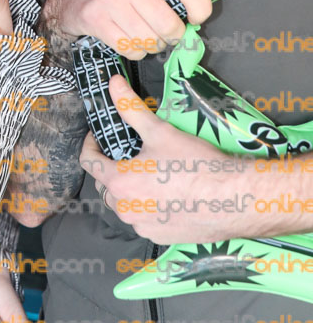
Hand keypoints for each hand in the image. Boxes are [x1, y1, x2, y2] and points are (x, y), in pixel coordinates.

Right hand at [42, 0, 211, 57]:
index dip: (201, 9)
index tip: (197, 17)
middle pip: (169, 25)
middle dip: (172, 36)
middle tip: (168, 32)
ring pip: (151, 41)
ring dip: (153, 45)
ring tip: (146, 34)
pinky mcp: (96, 19)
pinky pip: (130, 49)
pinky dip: (135, 51)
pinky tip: (129, 38)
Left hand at [79, 76, 255, 243]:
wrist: (234, 199)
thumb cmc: (195, 165)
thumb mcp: (160, 131)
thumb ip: (131, 108)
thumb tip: (113, 84)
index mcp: (120, 183)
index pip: (89, 162)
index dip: (91, 144)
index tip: (99, 136)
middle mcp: (126, 210)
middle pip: (106, 185)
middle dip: (112, 167)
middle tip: (130, 153)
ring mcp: (143, 227)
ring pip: (124, 204)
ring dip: (129, 189)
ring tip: (150, 172)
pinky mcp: (160, 238)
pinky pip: (143, 220)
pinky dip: (147, 207)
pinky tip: (167, 194)